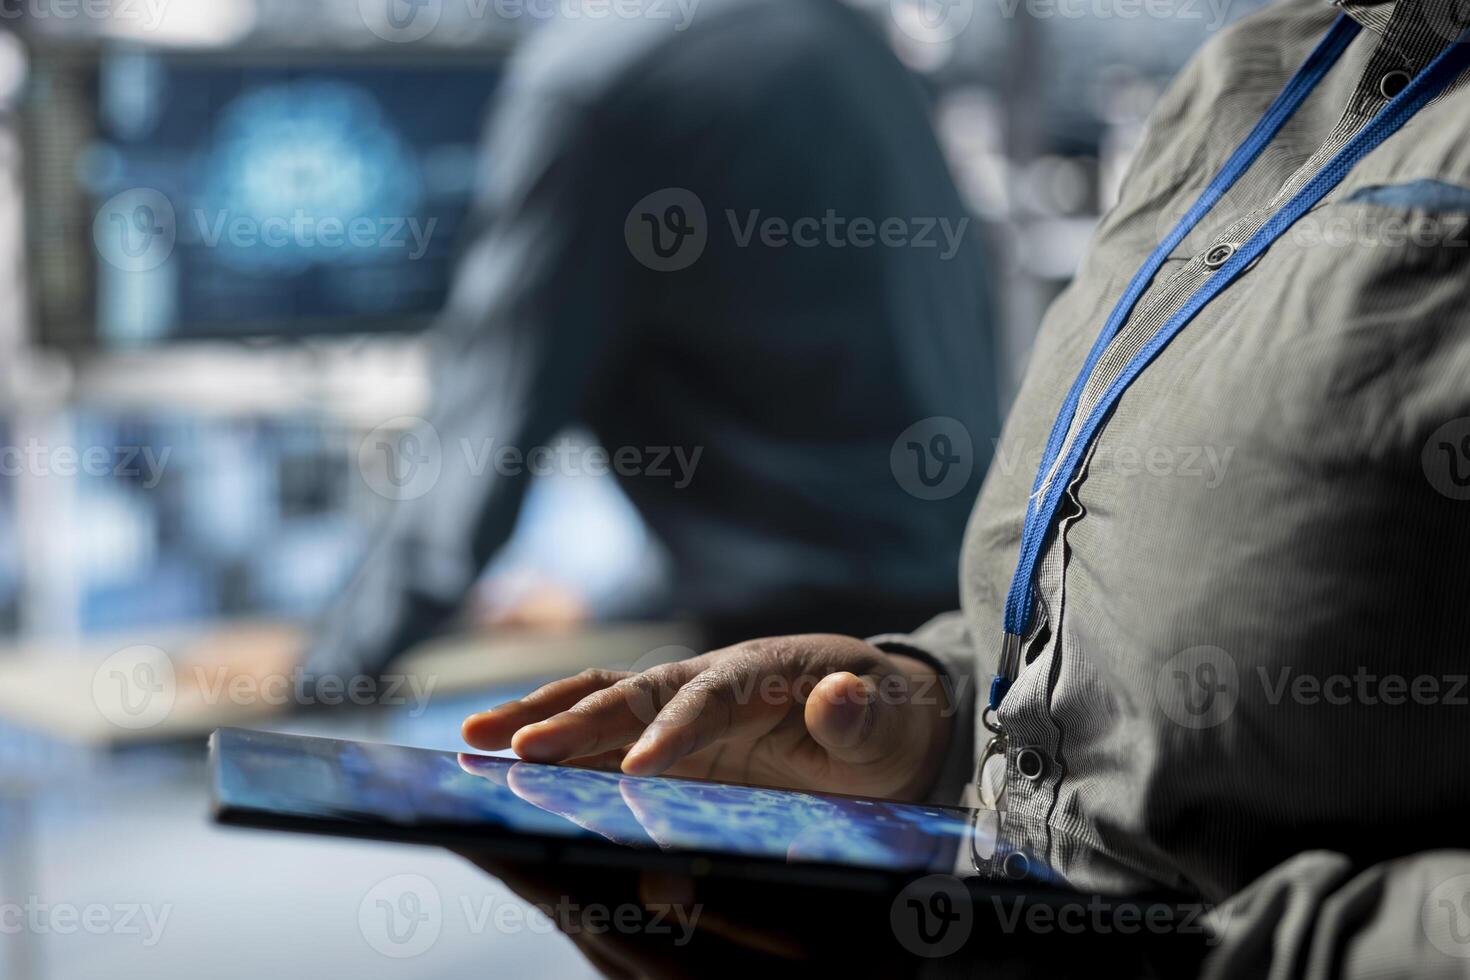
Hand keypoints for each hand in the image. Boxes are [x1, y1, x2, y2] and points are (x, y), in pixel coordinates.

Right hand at [461, 634, 951, 800]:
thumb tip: (839, 696)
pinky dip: (554, 739)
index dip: (674, 732)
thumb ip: (859, 715)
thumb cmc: (879, 718)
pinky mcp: (664, 731)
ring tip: (473, 742)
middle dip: (573, 719)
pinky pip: (601, 729)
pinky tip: (503, 760)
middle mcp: (706, 680)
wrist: (871, 710)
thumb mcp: (886, 722)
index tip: (636, 771)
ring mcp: (679, 703)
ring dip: (538, 717)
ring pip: (599, 700)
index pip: (710, 698)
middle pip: (631, 692)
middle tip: (514, 749)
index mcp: (760, 674)